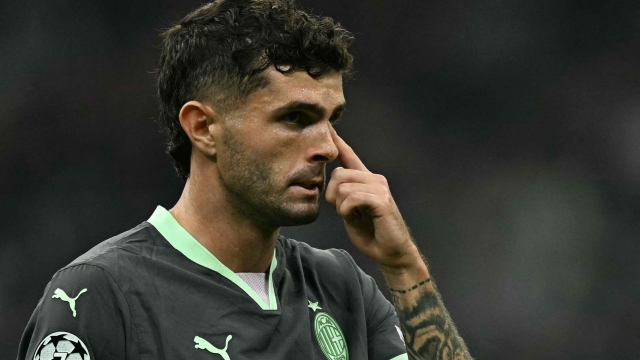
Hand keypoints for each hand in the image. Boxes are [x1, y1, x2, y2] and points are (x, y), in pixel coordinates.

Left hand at [325, 125, 419, 271]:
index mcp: (366, 180)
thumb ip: (342, 196)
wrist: (391, 252)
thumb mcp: (351, 211)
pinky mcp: (382, 200)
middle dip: (332, 194)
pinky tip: (357, 218)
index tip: (327, 126)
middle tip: (342, 210)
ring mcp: (380, 188)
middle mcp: (374, 179)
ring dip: (341, 206)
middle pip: (339, 173)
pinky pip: (352, 198)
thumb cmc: (371, 233)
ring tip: (352, 216)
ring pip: (344, 186)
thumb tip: (331, 187)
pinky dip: (348, 211)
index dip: (337, 141)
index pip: (349, 155)